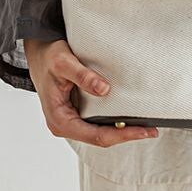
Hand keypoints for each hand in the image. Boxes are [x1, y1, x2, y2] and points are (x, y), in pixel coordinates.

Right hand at [23, 38, 157, 146]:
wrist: (40, 52)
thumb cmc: (49, 57)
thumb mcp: (64, 62)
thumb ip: (83, 76)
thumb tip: (104, 90)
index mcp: (59, 119)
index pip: (95, 135)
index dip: (121, 134)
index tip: (143, 130)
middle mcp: (64, 125)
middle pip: (100, 138)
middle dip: (125, 135)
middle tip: (151, 130)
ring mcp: (71, 121)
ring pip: (100, 133)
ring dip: (121, 131)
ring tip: (145, 126)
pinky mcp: (76, 114)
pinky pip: (97, 124)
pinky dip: (114, 123)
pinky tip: (129, 118)